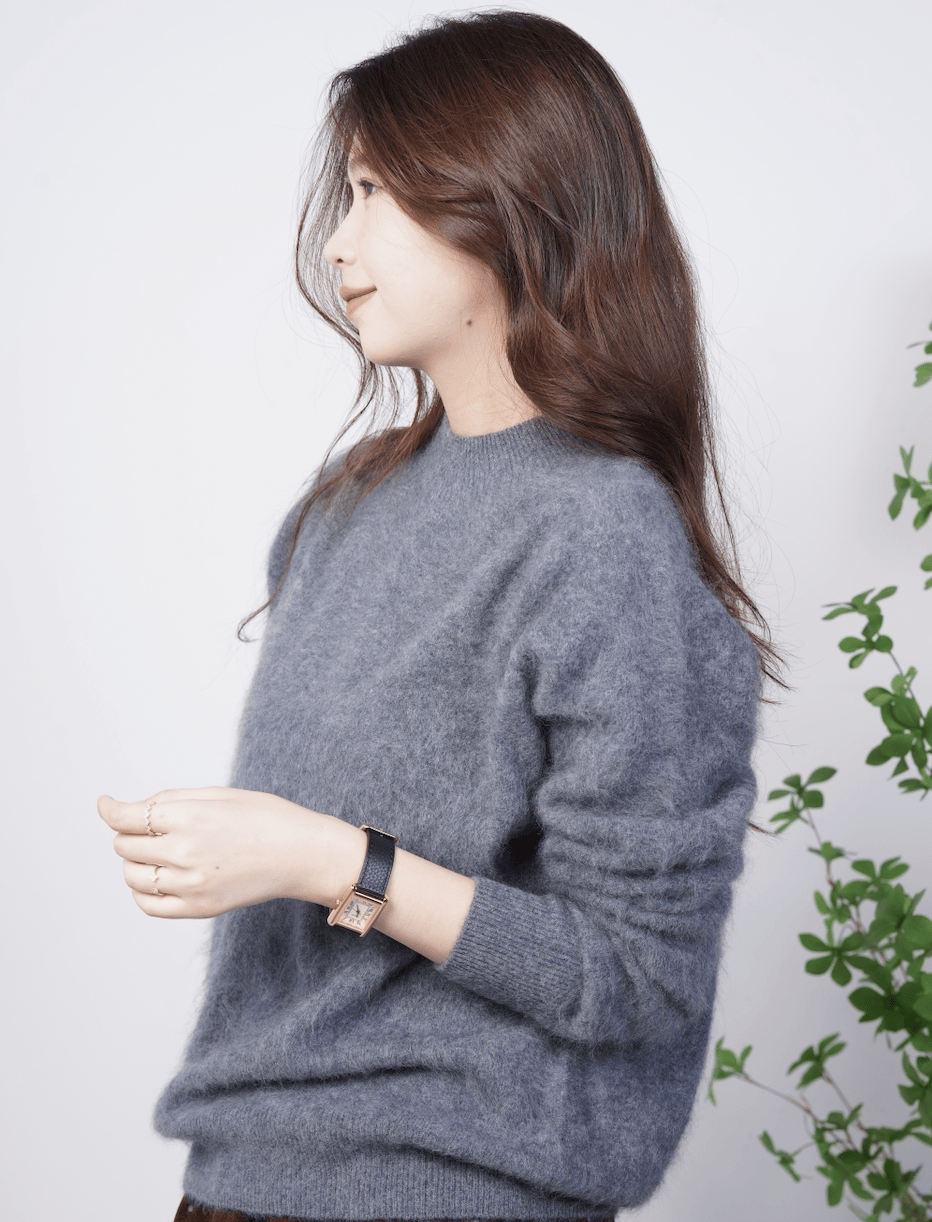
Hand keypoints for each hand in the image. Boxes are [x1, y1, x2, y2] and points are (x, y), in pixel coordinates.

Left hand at [97, 786, 347, 918]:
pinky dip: (142, 892)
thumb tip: (134, 809)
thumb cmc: (265, 817)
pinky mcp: (199, 908)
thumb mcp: (219, 793)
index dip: (110, 809)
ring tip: (155, 853)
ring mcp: (191, 883)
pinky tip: (156, 878)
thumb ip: (172, 799)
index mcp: (190, 816)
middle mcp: (185, 851)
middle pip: (126, 845)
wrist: (301, 853)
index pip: (127, 817)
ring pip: (132, 875)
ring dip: (134, 861)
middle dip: (129, 832)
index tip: (106, 804)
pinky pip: (149, 905)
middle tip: (148, 827)